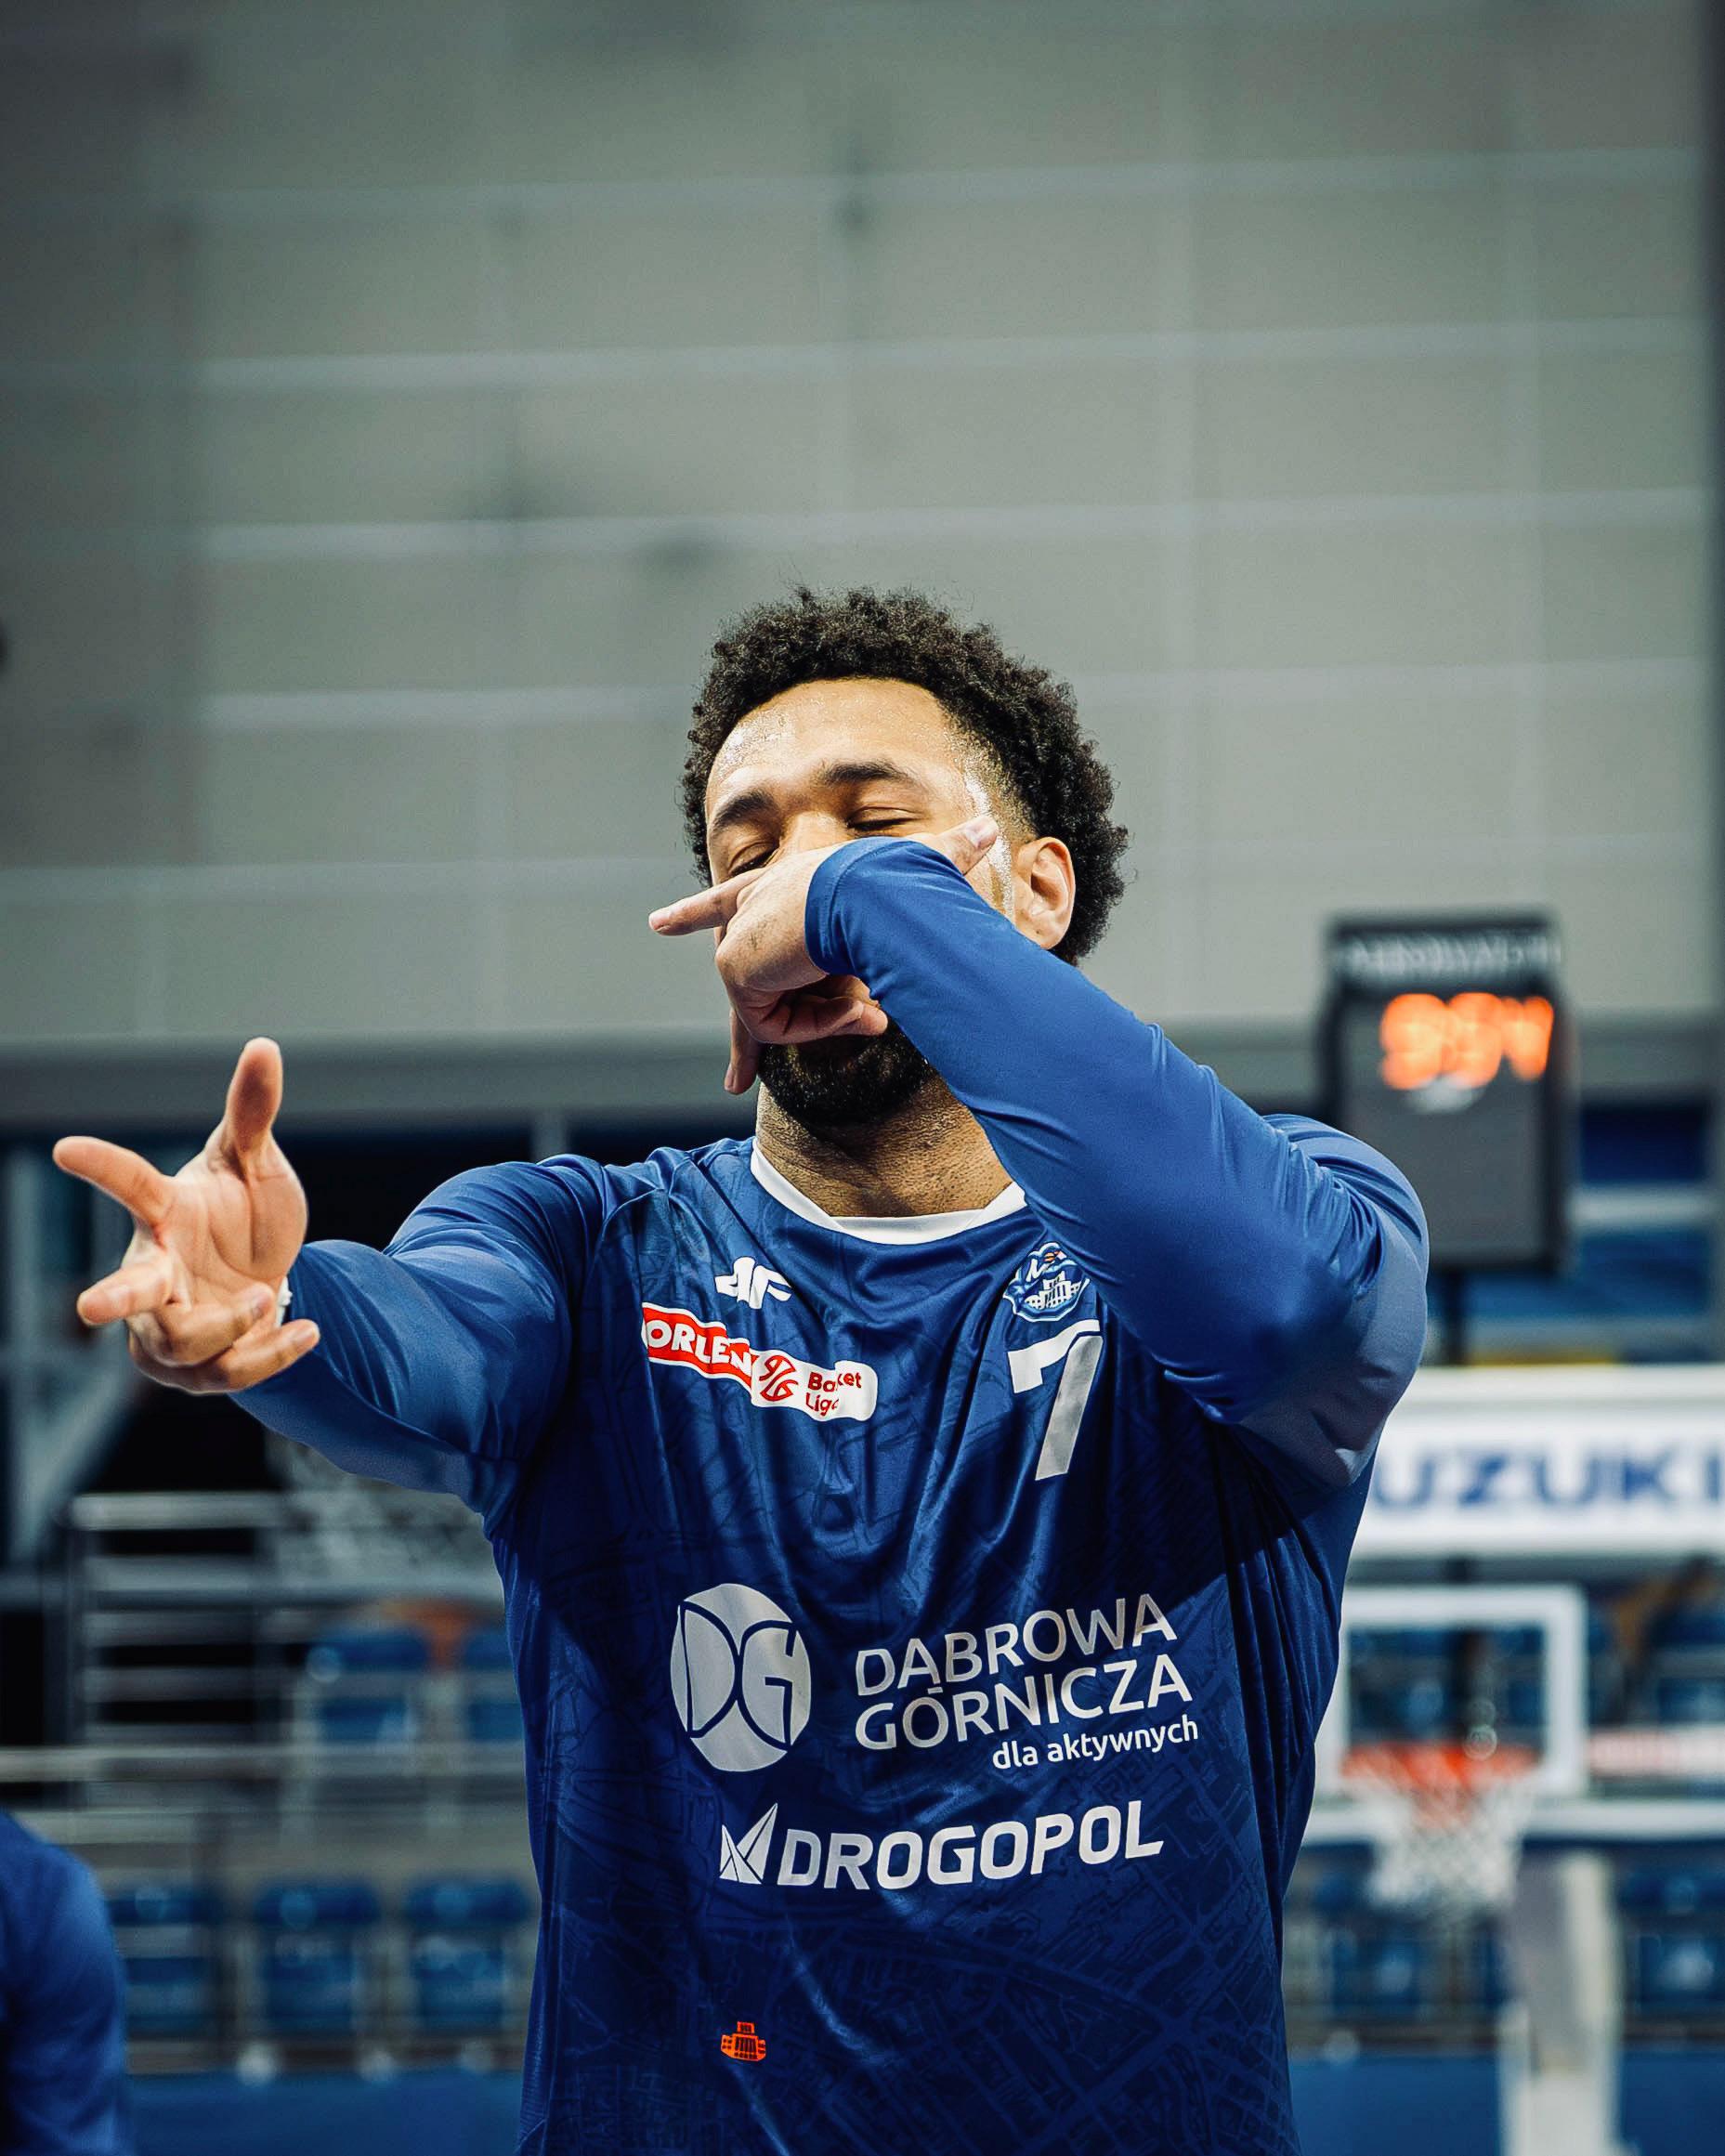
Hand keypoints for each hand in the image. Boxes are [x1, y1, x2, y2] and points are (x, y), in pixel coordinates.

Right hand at [52, 1038, 319, 1392]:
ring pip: (183, 1343)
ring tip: (267, 1295)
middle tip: (88, 1308)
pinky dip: (271, 1354)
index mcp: (164, 1213)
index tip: (65, 1147)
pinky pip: (227, 1372)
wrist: (268, 1274)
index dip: (100, 1166)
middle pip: (130, 1290)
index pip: (128, 1184)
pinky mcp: (196, 1368)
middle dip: (111, 1299)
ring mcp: (170, 1323)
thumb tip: (264, 1045)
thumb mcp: (257, 1162)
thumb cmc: (246, 1213)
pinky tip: (306, 1331)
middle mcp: (157, 1270)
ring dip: (232, 1324)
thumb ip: (252, 1113)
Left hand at [649, 816, 998, 1092]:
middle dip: (739, 1049)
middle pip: (742, 986)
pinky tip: (852, 1009)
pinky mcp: (735, 972)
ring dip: (829, 1021)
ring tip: (869, 1005)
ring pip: (778, 1011)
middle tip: (732, 1084)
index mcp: (777, 887)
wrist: (871, 892)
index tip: (656, 925)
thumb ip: (950, 857)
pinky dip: (816, 1028)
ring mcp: (738, 944)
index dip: (693, 914)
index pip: (725, 903)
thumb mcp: (920, 867)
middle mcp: (749, 913)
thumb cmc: (895, 878)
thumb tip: (991, 830)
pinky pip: (774, 1027)